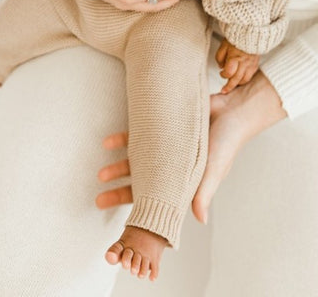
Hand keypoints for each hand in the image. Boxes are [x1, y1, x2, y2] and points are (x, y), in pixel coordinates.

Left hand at [95, 72, 286, 223]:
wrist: (232, 109)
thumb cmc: (227, 142)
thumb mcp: (214, 169)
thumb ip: (204, 193)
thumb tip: (199, 220)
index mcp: (184, 182)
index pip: (157, 200)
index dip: (140, 210)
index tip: (123, 222)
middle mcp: (171, 168)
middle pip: (140, 184)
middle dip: (120, 192)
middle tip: (99, 199)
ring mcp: (165, 149)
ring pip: (135, 162)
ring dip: (118, 168)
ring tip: (101, 174)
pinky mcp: (161, 130)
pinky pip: (137, 136)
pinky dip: (122, 140)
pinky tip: (108, 142)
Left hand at [215, 39, 259, 93]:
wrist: (251, 31)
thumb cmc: (235, 38)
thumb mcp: (223, 46)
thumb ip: (220, 57)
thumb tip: (220, 67)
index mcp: (235, 57)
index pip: (229, 73)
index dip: (223, 75)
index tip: (221, 73)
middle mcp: (244, 62)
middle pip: (237, 79)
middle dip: (229, 86)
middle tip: (224, 91)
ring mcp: (251, 64)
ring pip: (245, 79)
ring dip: (237, 84)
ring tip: (232, 85)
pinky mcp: (256, 63)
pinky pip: (251, 75)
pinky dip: (244, 79)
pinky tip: (240, 79)